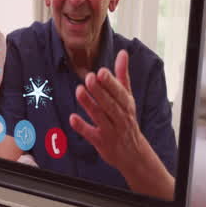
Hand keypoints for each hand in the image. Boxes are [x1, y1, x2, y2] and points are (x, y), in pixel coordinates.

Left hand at [70, 50, 172, 198]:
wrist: (133, 153)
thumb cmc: (126, 119)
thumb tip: (123, 53)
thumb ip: (122, 76)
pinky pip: (91, 134)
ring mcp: (111, 130)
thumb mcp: (127, 97)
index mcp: (126, 104)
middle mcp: (120, 117)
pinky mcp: (101, 142)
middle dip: (99, 91)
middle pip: (110, 103)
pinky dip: (82, 127)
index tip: (101, 71)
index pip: (119, 92)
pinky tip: (72, 118)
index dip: (110, 82)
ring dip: (89, 104)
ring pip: (100, 116)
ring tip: (79, 91)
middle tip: (88, 77)